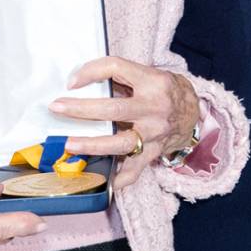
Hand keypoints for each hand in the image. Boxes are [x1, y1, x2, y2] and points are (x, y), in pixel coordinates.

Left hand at [53, 57, 201, 188]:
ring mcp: (155, 132)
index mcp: (153, 82)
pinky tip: (109, 182)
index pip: (118, 68)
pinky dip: (123, 177)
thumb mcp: (150, 75)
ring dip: (93, 145)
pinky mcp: (154, 151)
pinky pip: (137, 167)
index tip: (71, 81)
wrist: (194, 112)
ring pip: (122, 142)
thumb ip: (122, 77)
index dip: (92, 71)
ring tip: (69, 144)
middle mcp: (155, 107)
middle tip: (57, 108)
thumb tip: (81, 80)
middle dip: (82, 109)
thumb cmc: (165, 91)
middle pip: (114, 109)